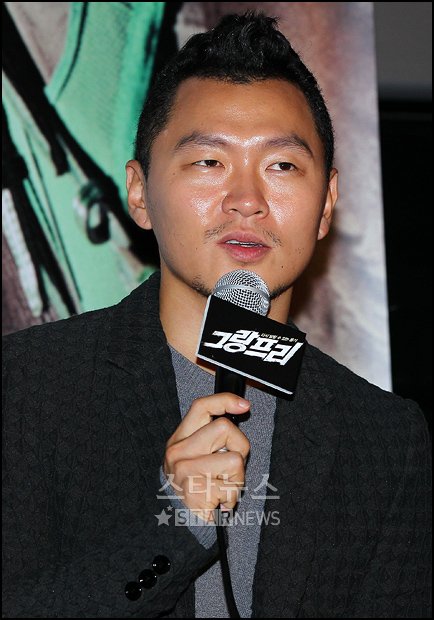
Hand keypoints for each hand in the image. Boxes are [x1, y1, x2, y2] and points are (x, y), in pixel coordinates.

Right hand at [163, 393, 250, 521]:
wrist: (181, 524)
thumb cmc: (196, 487)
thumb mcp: (197, 456)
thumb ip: (212, 436)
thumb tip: (240, 410)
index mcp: (180, 438)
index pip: (202, 407)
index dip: (225, 400)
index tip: (244, 406)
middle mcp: (178, 452)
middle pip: (225, 428)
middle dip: (239, 447)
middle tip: (229, 467)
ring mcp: (185, 471)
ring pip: (235, 459)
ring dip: (237, 478)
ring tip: (223, 487)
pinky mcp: (196, 492)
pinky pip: (233, 487)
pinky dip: (232, 497)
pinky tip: (218, 501)